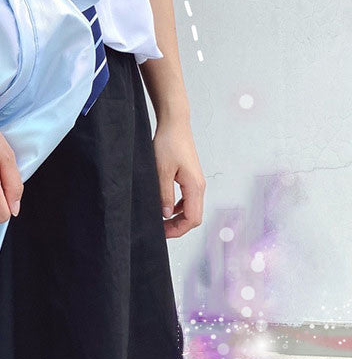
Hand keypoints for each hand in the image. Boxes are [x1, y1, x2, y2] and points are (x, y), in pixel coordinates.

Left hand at [152, 115, 205, 238]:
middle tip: (159, 230)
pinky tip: (165, 207)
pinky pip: (187, 199)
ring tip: (160, 221)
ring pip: (191, 208)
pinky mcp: (190, 177)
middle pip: (193, 216)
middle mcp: (199, 186)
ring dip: (177, 218)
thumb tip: (165, 215)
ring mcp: (196, 182)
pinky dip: (177, 207)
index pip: (192, 219)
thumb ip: (164, 194)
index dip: (177, 230)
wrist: (174, 124)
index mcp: (194, 186)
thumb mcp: (161, 170)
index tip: (162, 233)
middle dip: (177, 227)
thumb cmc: (168, 143)